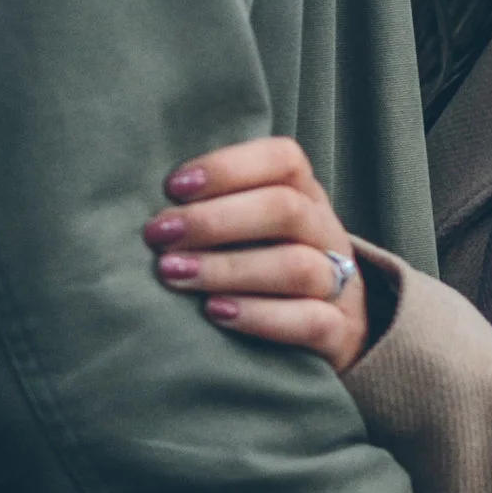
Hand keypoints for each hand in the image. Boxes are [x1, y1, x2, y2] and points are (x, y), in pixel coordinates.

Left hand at [143, 137, 368, 371]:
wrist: (334, 331)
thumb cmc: (268, 268)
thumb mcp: (255, 230)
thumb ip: (217, 208)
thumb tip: (151, 205)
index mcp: (305, 195)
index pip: (284, 159)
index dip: (228, 167)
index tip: (173, 186)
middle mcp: (325, 232)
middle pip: (285, 210)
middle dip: (215, 221)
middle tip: (160, 235)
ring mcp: (339, 283)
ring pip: (297, 266)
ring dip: (228, 269)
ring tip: (175, 274)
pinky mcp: (340, 332)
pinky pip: (311, 321)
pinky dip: (260, 316)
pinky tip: (215, 313)